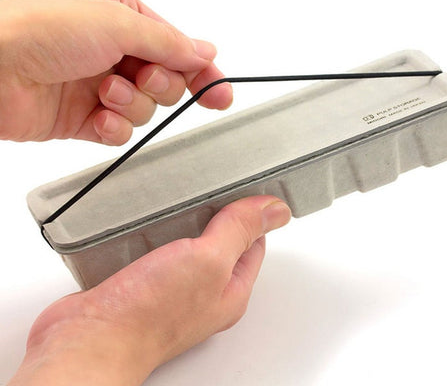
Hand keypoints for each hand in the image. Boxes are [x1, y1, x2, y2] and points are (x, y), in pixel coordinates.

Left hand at [0, 0, 231, 143]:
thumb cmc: (38, 29)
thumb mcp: (115, 22)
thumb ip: (167, 42)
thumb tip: (204, 51)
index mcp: (122, 14)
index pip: (177, 46)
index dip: (202, 71)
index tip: (221, 93)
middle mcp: (113, 48)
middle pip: (166, 80)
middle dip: (158, 84)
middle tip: (140, 78)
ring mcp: (100, 84)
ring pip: (146, 108)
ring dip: (130, 104)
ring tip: (103, 93)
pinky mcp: (85, 117)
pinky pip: (121, 131)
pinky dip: (112, 127)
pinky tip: (94, 117)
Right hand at [8, 196, 290, 385]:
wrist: (90, 340)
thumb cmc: (148, 315)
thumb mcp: (208, 260)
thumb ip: (239, 231)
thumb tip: (275, 211)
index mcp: (229, 290)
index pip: (254, 243)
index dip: (253, 214)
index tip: (246, 188)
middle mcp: (203, 292)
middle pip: (221, 243)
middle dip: (218, 213)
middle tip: (212, 188)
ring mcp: (172, 288)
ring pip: (187, 244)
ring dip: (184, 221)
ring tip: (182, 198)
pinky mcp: (143, 283)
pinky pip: (157, 250)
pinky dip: (156, 232)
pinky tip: (150, 220)